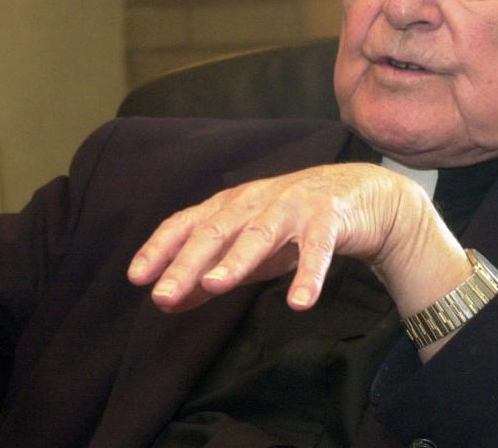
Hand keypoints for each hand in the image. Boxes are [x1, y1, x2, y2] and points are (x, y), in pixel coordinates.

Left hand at [126, 162, 469, 320]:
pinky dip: (309, 275)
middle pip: (214, 231)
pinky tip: (299, 303)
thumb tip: (164, 302)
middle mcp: (253, 202)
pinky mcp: (328, 218)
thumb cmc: (291, 225)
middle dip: (187, 263)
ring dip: (236, 260)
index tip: (136, 279)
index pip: (185, 224)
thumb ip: (206, 274)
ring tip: (215, 285)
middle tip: (163, 294)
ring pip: (259, 234)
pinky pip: (317, 249)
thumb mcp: (245, 249)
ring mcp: (290, 208)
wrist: (360, 195)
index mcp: (228, 207)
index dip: (159, 249)